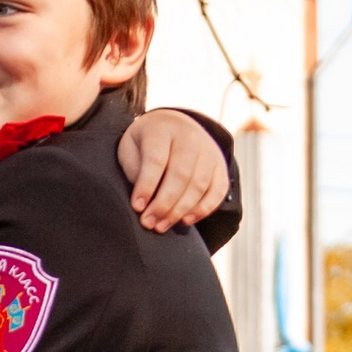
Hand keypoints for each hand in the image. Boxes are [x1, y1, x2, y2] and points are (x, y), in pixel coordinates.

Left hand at [120, 107, 228, 232]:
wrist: (174, 126)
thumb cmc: (146, 143)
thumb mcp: (131, 148)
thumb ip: (136, 171)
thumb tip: (145, 201)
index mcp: (163, 127)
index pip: (157, 159)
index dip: (147, 186)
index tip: (137, 207)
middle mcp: (190, 136)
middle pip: (181, 174)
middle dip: (164, 204)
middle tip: (149, 223)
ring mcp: (209, 150)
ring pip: (199, 185)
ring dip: (180, 210)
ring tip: (161, 225)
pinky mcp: (220, 165)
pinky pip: (217, 191)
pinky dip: (203, 209)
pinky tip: (185, 220)